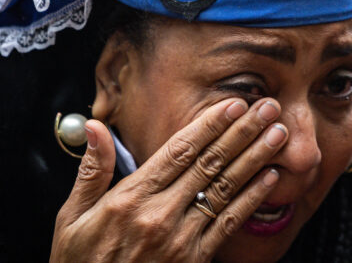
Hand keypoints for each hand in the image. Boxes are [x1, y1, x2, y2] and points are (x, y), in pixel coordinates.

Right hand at [51, 98, 286, 261]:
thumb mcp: (73, 217)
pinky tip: (270, 178)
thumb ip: (92, 170)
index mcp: (130, 198)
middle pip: (209, 163)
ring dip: (255, 159)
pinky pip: (228, 224)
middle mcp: (159, 215)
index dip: (208, 124)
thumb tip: (93, 125)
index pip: (178, 151)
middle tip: (268, 107)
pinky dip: (252, 199)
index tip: (232, 103)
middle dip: (241, 132)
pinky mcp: (194, 261)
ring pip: (225, 189)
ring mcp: (180, 239)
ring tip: (278, 134)